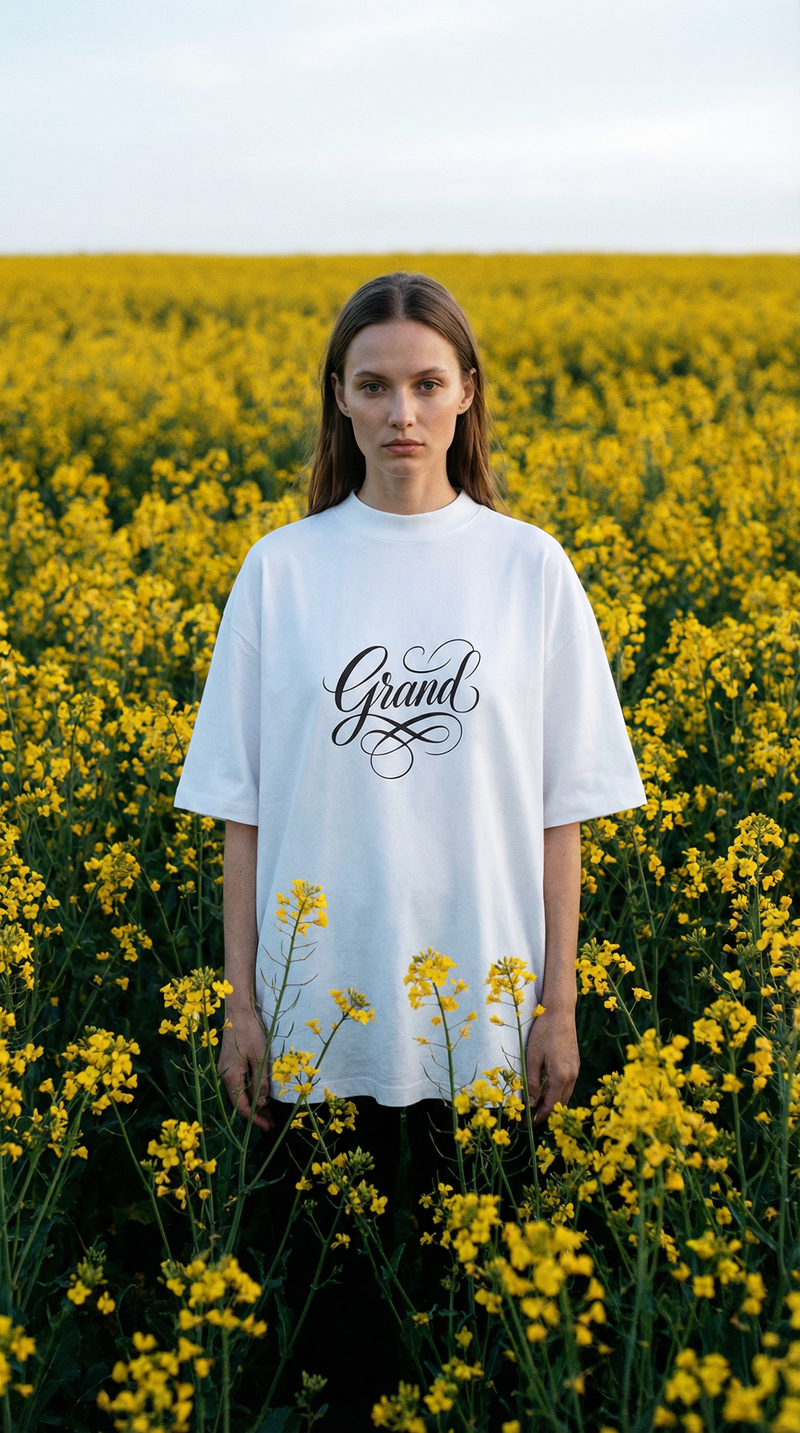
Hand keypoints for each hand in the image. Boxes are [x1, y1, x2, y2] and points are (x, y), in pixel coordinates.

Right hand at [218, 1010, 274, 1132]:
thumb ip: (261, 1081)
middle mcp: (225, 1076)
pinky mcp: (230, 1063)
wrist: (238, 1011)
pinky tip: (260, 1093)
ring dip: (254, 1103)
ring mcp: (226, 1069)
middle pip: (239, 1102)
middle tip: (272, 1122)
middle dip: (256, 1114)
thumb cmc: (250, 1032)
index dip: (255, 1118)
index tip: (269, 1126)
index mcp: (231, 1077)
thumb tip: (262, 1102)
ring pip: (239, 1093)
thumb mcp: (260, 1058)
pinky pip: (239, 1084)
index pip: (241, 1107)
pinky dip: (250, 1092)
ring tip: (269, 1111)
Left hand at [525, 1007, 579, 1124]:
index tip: (531, 1122)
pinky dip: (558, 1089)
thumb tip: (531, 1102)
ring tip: (537, 1101)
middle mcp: (572, 1076)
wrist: (561, 1013)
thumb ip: (533, 1081)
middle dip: (548, 1111)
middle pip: (561, 1102)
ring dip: (553, 1100)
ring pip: (566, 1093)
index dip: (541, 1116)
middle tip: (533, 1115)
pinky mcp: (575, 1063)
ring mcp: (576, 1069)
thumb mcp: (533, 1058)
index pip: (551, 1105)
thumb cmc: (543, 1033)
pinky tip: (546, 1085)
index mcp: (561, 1076)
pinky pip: (568, 1083)